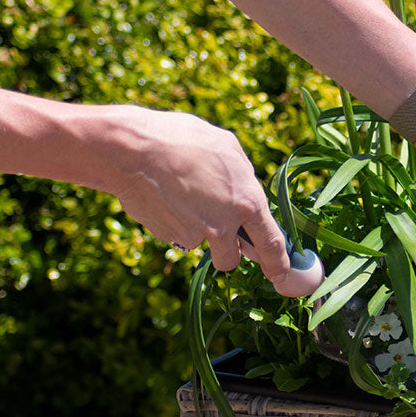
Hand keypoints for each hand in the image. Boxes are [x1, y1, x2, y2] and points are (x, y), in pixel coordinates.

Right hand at [100, 105, 303, 288]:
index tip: (281, 277)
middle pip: (231, 260)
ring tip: (183, 199)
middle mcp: (224, 226)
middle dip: (227, 253)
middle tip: (217, 233)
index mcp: (247, 202)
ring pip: (201, 246)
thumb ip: (241, 175)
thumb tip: (244, 188)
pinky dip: (173, 221)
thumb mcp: (226, 147)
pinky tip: (164, 196)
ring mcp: (195, 235)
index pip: (271, 243)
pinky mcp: (168, 237)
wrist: (134, 150)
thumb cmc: (183, 140)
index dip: (279, 265)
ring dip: (197, 234)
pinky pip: (176, 234)